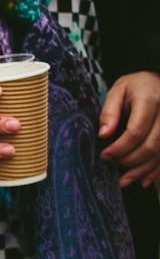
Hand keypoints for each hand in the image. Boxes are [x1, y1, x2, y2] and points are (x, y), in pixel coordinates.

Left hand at [99, 71, 159, 186]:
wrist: (157, 78)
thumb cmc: (135, 85)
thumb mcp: (117, 90)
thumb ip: (109, 112)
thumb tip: (103, 135)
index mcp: (150, 101)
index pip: (136, 132)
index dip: (119, 148)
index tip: (104, 155)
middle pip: (150, 146)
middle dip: (129, 160)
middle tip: (111, 163)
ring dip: (142, 170)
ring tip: (124, 180)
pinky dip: (157, 170)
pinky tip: (144, 180)